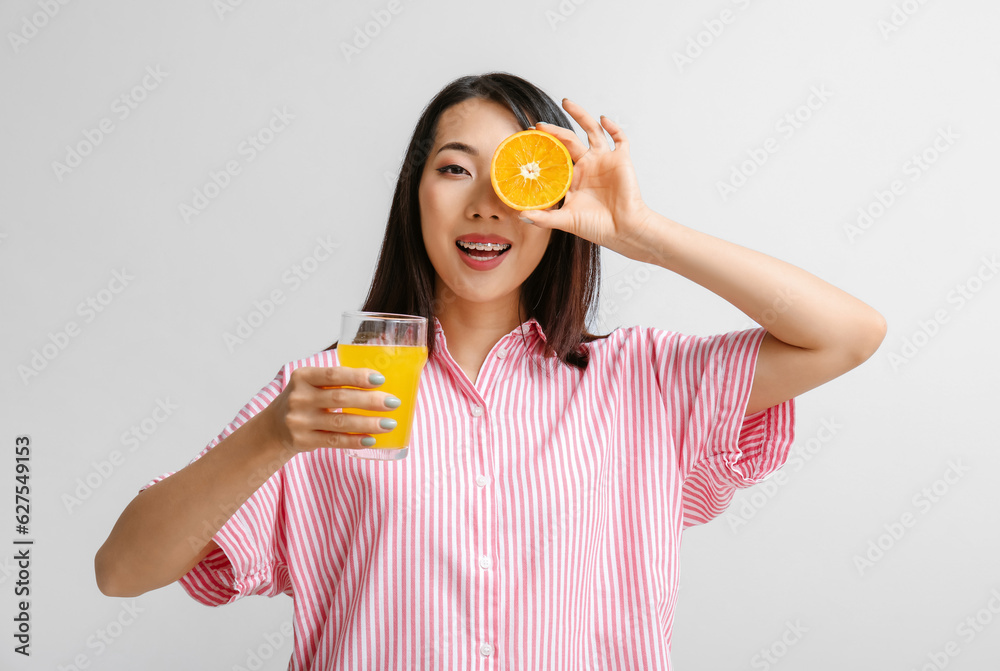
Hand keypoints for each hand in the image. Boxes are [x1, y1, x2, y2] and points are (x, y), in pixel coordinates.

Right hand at [262, 367, 398, 452]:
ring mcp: (299, 421)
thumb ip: (336, 379)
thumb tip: (378, 381)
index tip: (380, 380)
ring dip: (368, 423)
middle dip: (370, 401)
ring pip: (340, 422)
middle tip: (393, 402)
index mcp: (303, 377)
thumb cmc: (303, 400)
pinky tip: (371, 439)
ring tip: (389, 424)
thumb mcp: (311, 383)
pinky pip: (334, 441)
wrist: (273, 428)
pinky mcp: (303, 441)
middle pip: (340, 399)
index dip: (358, 377)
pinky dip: (354, 440)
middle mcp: (299, 398)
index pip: (333, 374)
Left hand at [525, 99, 657, 263]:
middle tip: (538, 125)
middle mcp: (587, 166)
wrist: (623, 230)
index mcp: (573, 178)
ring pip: (591, 131)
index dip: (544, 148)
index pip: (556, 157)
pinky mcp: (621, 159)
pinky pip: (619, 138)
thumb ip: (544, 218)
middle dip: (554, 132)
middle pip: (569, 140)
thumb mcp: (565, 221)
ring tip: (566, 102)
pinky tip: (603, 119)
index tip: (527, 140)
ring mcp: (604, 160)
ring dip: (580, 115)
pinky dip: (613, 127)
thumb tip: (520, 215)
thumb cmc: (597, 227)